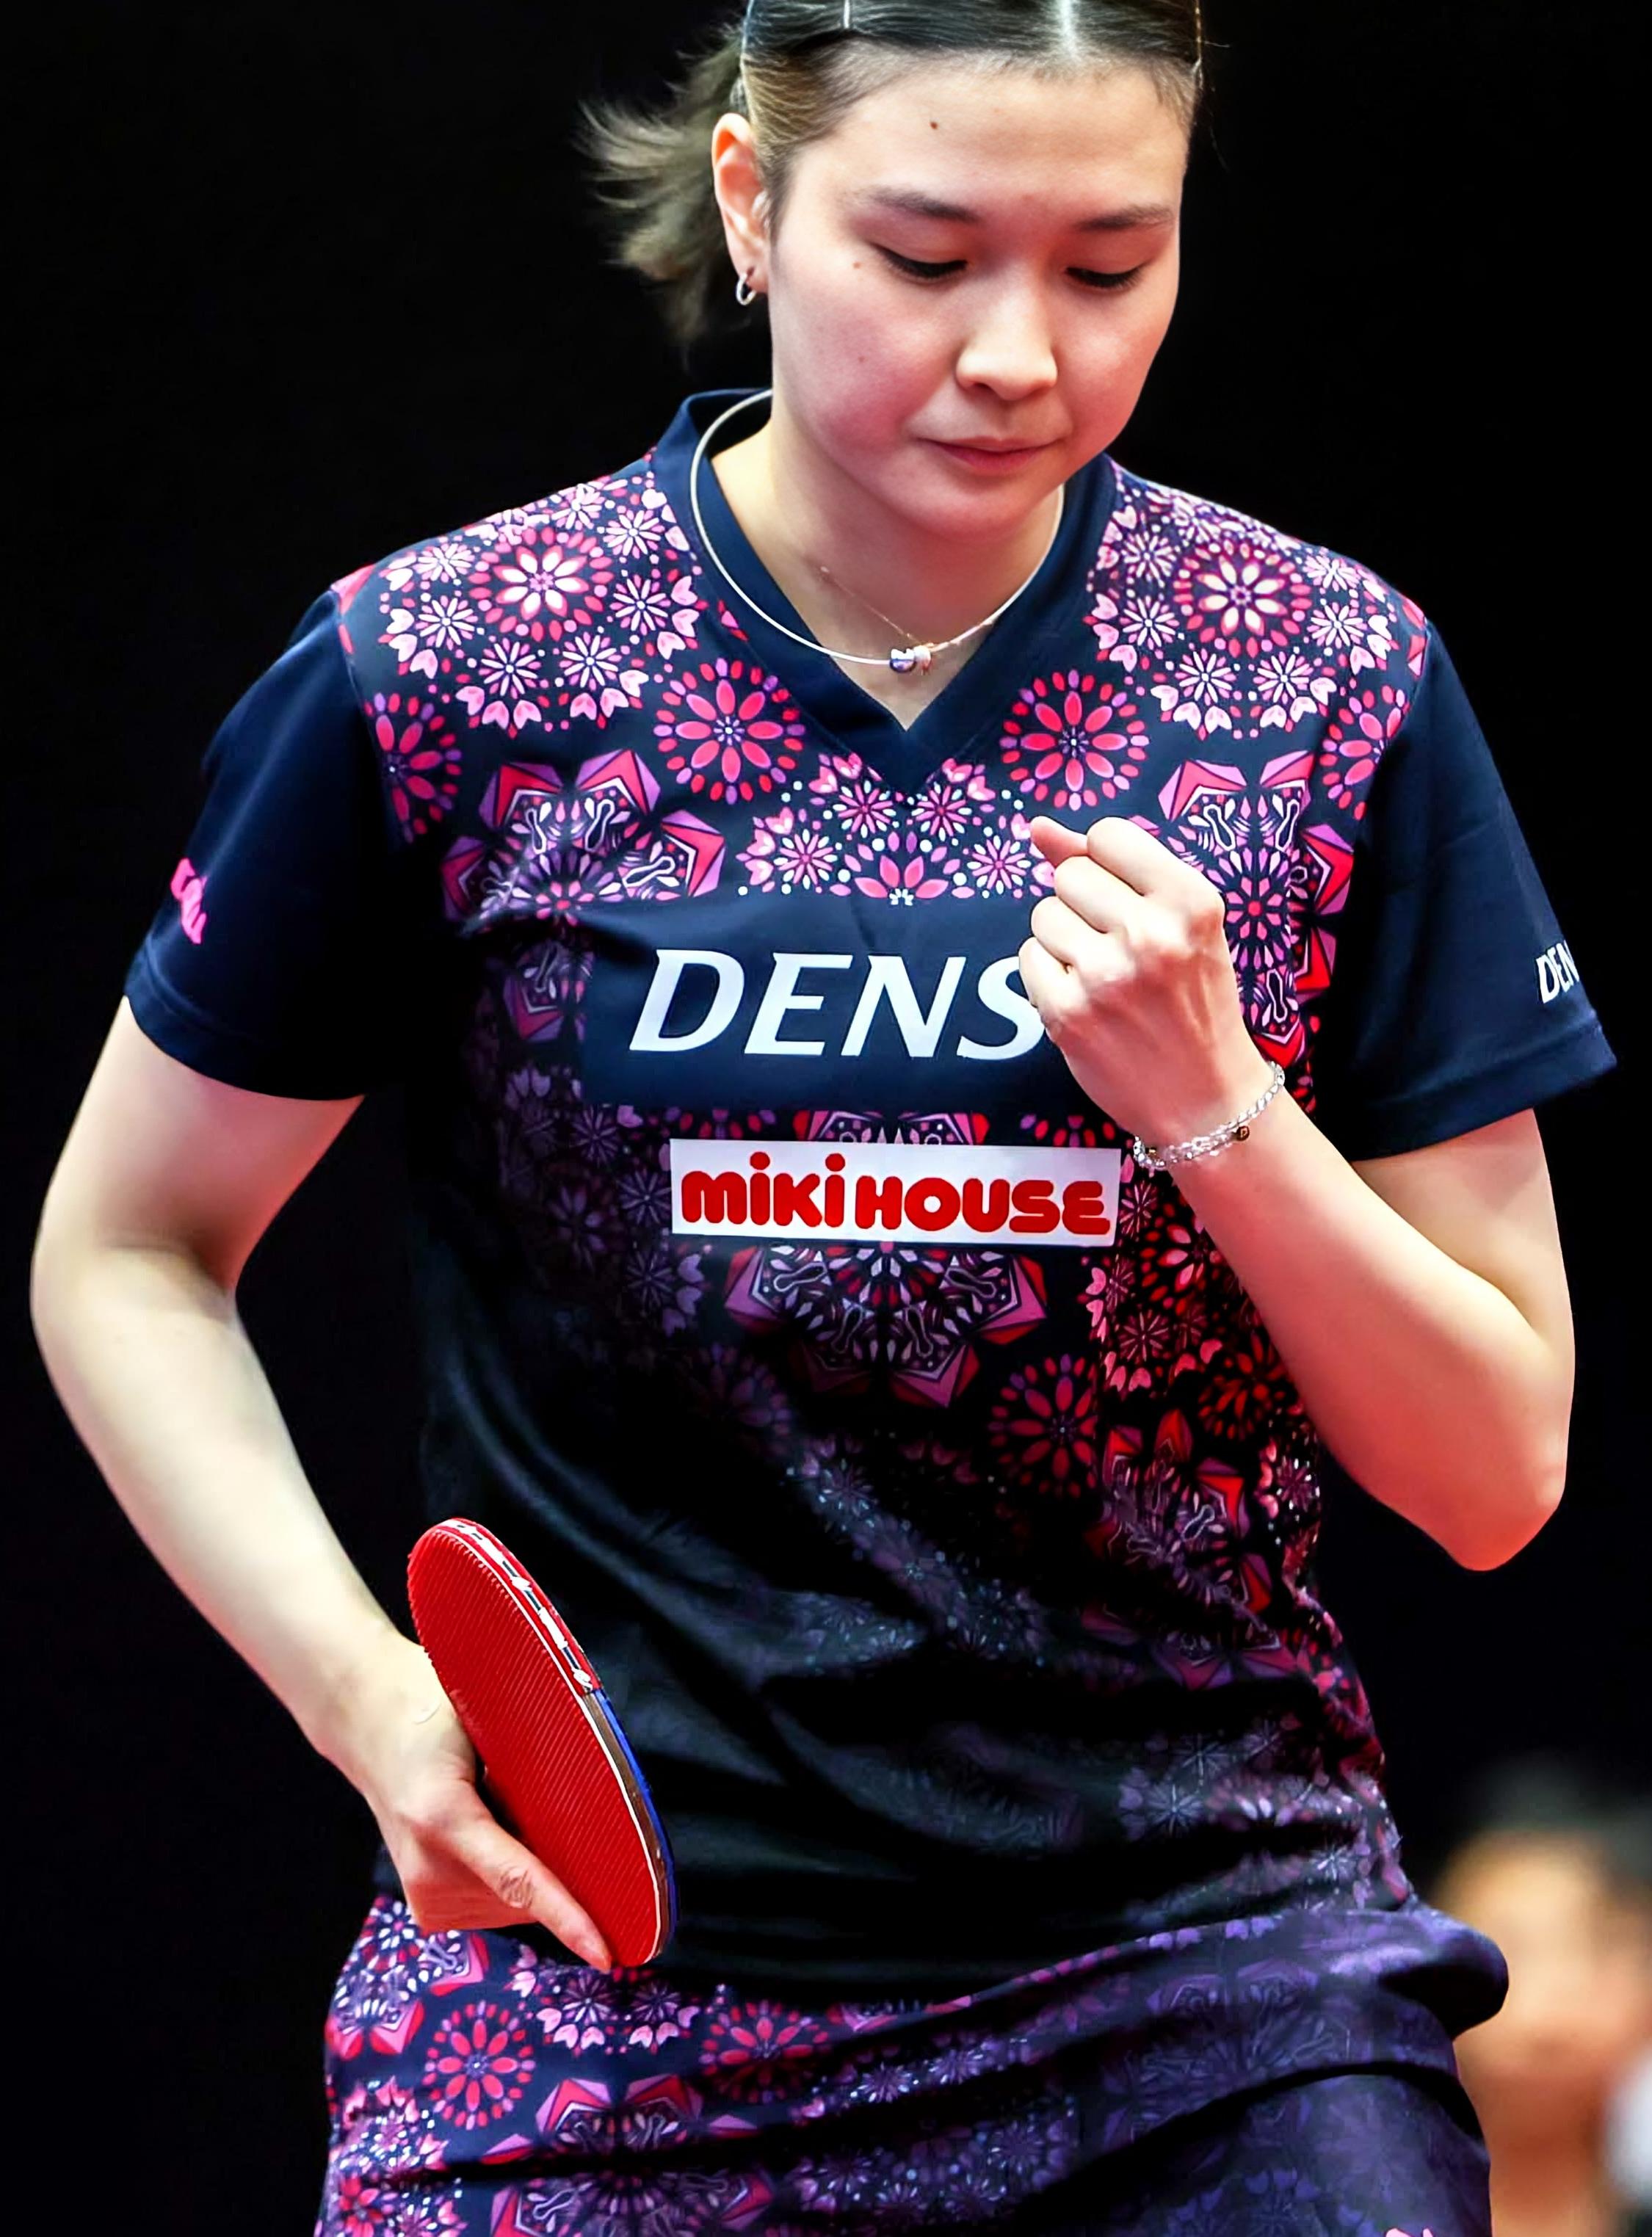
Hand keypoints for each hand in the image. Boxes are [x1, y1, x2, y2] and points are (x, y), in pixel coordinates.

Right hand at [321, 1630, 613, 1970]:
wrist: (371, 1728)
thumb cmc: (435, 1715)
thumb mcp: (488, 1727)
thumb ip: (533, 1774)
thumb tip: (596, 1819)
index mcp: (442, 1817)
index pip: (518, 1878)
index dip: (567, 1918)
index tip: (605, 1954)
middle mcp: (429, 1869)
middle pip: (529, 1894)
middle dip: (563, 1868)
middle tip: (543, 1806)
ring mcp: (424, 1896)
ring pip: (518, 1906)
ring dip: (534, 1871)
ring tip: (498, 1812)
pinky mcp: (428, 1910)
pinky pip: (499, 1904)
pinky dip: (513, 1880)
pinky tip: (492, 1836)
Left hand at [1019, 815, 1273, 1145]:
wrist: (1205, 1098)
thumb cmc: (1194, 1001)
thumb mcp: (1181, 925)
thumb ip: (1112, 868)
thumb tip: (1038, 827)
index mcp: (1191, 901)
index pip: (1108, 836)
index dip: (1108, 867)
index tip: (1129, 902)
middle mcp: (1151, 933)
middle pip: (1069, 875)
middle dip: (1084, 905)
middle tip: (1119, 948)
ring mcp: (1105, 975)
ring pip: (1044, 915)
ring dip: (1063, 940)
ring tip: (1103, 975)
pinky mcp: (1066, 1013)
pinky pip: (1027, 958)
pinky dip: (1047, 976)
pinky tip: (1084, 999)